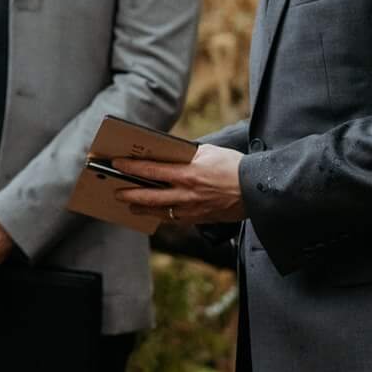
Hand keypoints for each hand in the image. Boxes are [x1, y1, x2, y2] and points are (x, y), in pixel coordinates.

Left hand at [112, 145, 247, 223]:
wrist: (256, 190)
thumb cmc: (233, 166)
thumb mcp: (209, 152)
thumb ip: (187, 155)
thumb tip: (169, 156)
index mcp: (188, 173)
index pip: (152, 169)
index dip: (131, 167)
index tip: (116, 164)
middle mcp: (186, 193)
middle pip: (149, 195)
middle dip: (129, 193)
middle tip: (115, 191)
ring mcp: (191, 209)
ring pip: (159, 211)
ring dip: (141, 207)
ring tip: (129, 205)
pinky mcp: (198, 218)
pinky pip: (173, 219)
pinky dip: (161, 215)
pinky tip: (153, 213)